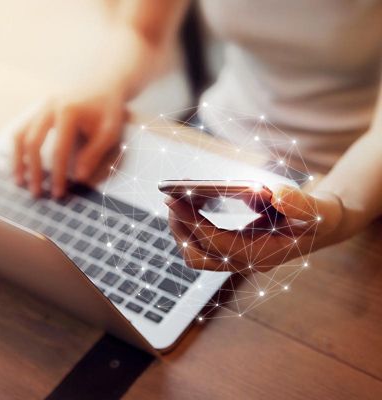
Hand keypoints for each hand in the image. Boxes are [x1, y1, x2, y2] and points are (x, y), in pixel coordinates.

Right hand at [13, 89, 126, 197]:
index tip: (58, 192)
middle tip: (37, 192)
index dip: (57, 174)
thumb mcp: (109, 132)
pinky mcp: (39, 110)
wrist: (104, 84)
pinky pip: (22, 130)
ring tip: (20, 181)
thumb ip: (94, 153)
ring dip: (18, 160)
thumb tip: (78, 178)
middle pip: (32, 143)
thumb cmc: (108, 110)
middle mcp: (49, 107)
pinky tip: (21, 164)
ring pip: (20, 135)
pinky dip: (19, 149)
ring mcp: (41, 107)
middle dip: (34, 171)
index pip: (59, 150)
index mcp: (68, 111)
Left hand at [166, 185, 344, 273]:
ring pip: (195, 254)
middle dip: (179, 228)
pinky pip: (201, 245)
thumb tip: (276, 195)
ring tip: (175, 200)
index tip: (172, 199)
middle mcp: (244, 262)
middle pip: (197, 256)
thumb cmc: (317, 218)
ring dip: (180, 230)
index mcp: (261, 255)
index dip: (192, 222)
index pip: (216, 244)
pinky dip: (190, 227)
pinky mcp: (231, 249)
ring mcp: (236, 258)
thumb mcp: (316, 209)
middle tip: (169, 198)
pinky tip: (190, 204)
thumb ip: (300, 204)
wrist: (319, 227)